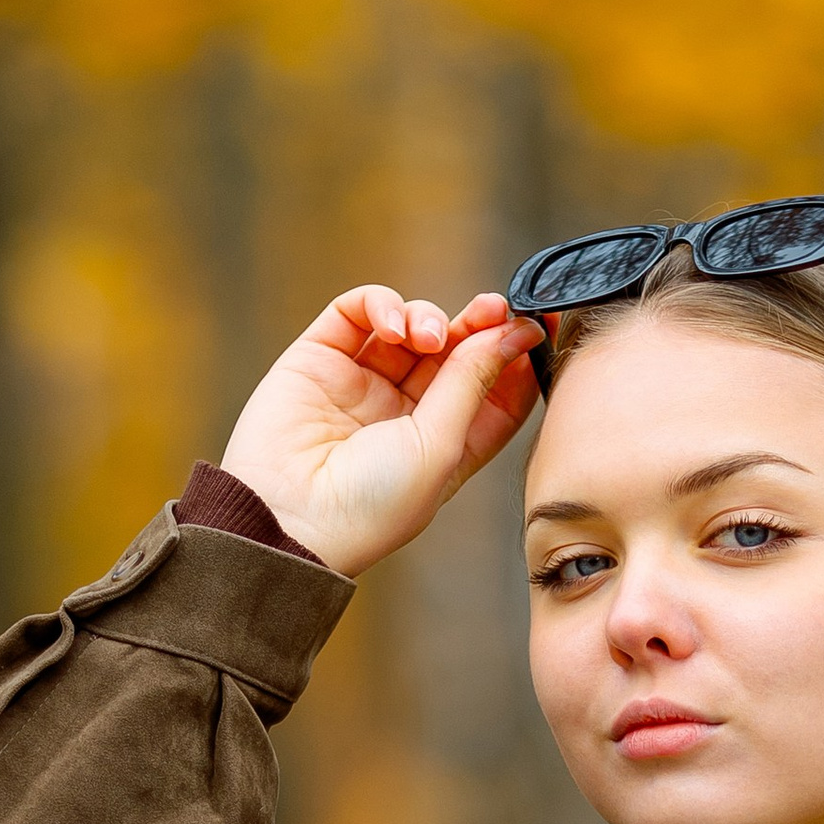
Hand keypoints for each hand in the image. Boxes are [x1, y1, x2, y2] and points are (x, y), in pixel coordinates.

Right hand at [217, 285, 542, 577]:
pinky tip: (392, 327)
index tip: (537, 323)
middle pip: (455, 353)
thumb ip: (473, 382)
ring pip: (410, 327)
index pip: (492, 392)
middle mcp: (404, 414)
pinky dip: (382, 305)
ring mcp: (361, 384)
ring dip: (429, 318)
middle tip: (495, 308)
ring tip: (428, 335)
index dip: (516, 357)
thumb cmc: (371, 505)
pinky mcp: (319, 358)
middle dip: (478, 326)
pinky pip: (357, 312)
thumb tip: (512, 331)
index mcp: (443, 447)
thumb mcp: (441, 447)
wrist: (286, 518)